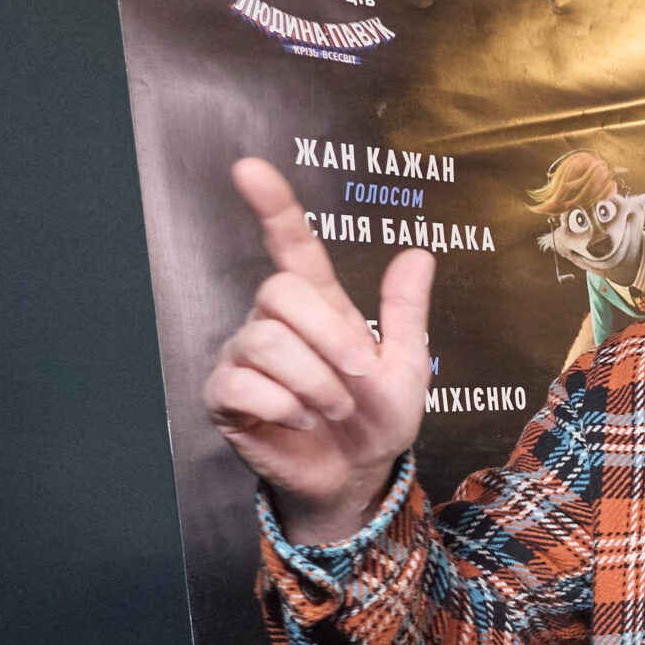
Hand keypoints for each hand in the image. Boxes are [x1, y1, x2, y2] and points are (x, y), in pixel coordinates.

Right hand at [203, 158, 434, 542]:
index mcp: (319, 306)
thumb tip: (419, 253)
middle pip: (280, 291)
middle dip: (331, 337)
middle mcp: (273, 321)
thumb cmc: (376, 419)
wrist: (359, 475)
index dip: (273, 207)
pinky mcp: (224, 395)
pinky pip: (245, 385)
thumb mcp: (406, 366)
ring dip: (316, 382)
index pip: (290, 246)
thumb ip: (406, 312)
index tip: (250, 168)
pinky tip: (302, 422)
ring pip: (266, 341)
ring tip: (334, 408)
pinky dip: (287, 408)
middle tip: (358, 375)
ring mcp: (243, 356)